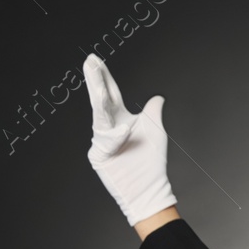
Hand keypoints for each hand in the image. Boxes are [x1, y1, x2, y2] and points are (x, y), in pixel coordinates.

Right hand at [84, 54, 176, 226]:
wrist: (149, 189)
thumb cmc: (151, 162)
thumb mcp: (156, 130)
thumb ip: (153, 112)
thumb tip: (158, 97)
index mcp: (120, 118)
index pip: (110, 93)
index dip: (103, 77)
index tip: (95, 59)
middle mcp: (108, 127)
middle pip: (100, 100)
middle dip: (95, 81)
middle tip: (89, 62)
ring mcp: (101, 142)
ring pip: (100, 118)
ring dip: (101, 103)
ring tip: (103, 90)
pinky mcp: (98, 156)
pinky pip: (106, 141)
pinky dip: (116, 136)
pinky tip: (124, 131)